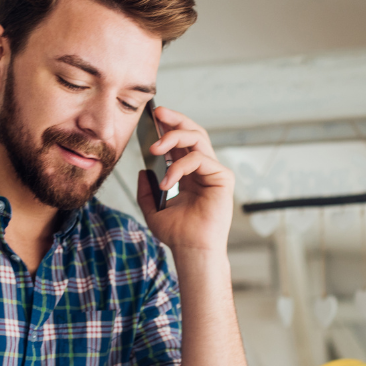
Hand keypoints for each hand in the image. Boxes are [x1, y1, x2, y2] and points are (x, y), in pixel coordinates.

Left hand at [136, 106, 233, 255]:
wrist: (190, 250)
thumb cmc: (177, 234)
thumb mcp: (153, 209)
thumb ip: (146, 190)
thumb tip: (142, 171)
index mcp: (189, 173)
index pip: (181, 141)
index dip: (169, 126)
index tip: (153, 116)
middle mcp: (203, 169)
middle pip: (193, 132)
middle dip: (175, 120)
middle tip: (158, 115)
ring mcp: (214, 172)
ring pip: (198, 139)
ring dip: (173, 138)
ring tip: (154, 149)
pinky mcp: (222, 178)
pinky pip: (200, 159)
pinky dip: (180, 167)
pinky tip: (167, 182)